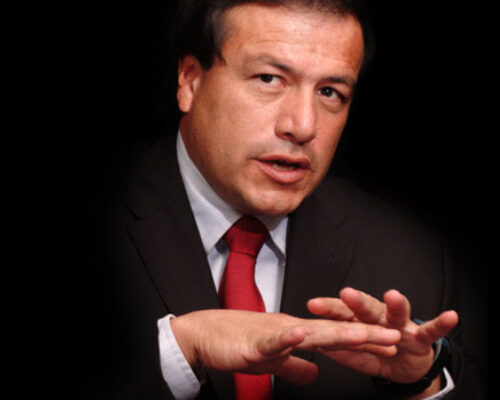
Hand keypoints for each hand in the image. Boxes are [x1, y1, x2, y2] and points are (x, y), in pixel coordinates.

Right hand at [170, 309, 400, 385]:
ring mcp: (274, 333)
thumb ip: (295, 366)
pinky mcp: (254, 342)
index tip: (390, 343)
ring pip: (311, 333)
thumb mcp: (274, 360)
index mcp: (296, 333)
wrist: (206, 333)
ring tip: (364, 334)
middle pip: (333, 333)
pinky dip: (288, 338)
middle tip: (395, 336)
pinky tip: (302, 334)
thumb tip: (316, 374)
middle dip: (365, 335)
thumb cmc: (238, 343)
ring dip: (338, 334)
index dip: (363, 340)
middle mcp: (291, 328)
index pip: (335, 337)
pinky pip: (274, 340)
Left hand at [307, 288, 458, 385]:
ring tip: (393, 296)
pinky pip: (432, 330)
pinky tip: (450, 316)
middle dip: (358, 301)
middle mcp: (380, 318)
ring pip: (398, 313)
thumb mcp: (353, 354)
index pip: (343, 312)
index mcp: (361, 321)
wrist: (404, 367)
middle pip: (368, 308)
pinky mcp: (421, 337)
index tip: (314, 304)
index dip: (329, 308)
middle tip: (347, 294)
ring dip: (396, 304)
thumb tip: (310, 340)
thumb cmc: (376, 354)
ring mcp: (402, 326)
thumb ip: (336, 346)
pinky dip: (441, 323)